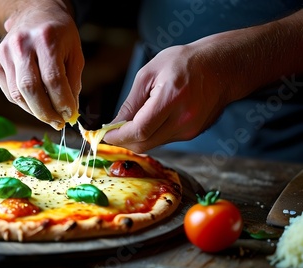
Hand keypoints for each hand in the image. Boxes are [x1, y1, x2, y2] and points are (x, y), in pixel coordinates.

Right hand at [0, 1, 83, 129]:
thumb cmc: (60, 35)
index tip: (70, 115)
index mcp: (45, 38)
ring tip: (50, 117)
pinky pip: (10, 93)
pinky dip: (25, 104)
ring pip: (17, 94)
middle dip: (46, 112)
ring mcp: (5, 53)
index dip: (62, 101)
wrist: (35, 14)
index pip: (53, 79)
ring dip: (35, 112)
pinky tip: (37, 106)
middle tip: (58, 123)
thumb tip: (69, 112)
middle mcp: (21, 44)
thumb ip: (72, 82)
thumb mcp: (74, 53)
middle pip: (30, 88)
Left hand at [103, 44, 228, 152]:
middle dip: (124, 140)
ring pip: (153, 144)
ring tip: (132, 120)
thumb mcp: (150, 73)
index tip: (104, 134)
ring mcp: (190, 129)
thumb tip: (113, 125)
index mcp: (171, 98)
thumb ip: (131, 103)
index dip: (118, 136)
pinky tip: (152, 119)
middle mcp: (184, 118)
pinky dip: (152, 134)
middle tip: (112, 131)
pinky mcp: (193, 133)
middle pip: (145, 143)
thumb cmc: (184, 62)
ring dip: (138, 137)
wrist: (222, 66)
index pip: (139, 130)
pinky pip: (164, 140)